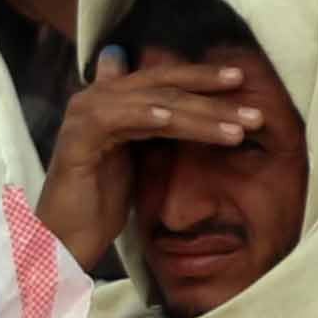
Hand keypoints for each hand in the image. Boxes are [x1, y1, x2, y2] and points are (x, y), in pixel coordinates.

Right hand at [38, 48, 265, 271]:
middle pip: (162, 85)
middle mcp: (95, 99)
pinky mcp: (78, 139)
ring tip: (238, 129)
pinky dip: (147, 115)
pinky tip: (175, 119)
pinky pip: (118, 118)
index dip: (202, 77)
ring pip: (152, 103)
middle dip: (211, 92)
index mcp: (110, 100)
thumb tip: (173, 104)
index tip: (242, 81)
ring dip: (200, 114)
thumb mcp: (136, 159)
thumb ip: (154, 127)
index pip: (163, 79)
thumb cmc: (99, 205)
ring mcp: (84, 116)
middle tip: (254, 108)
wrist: (63, 240)